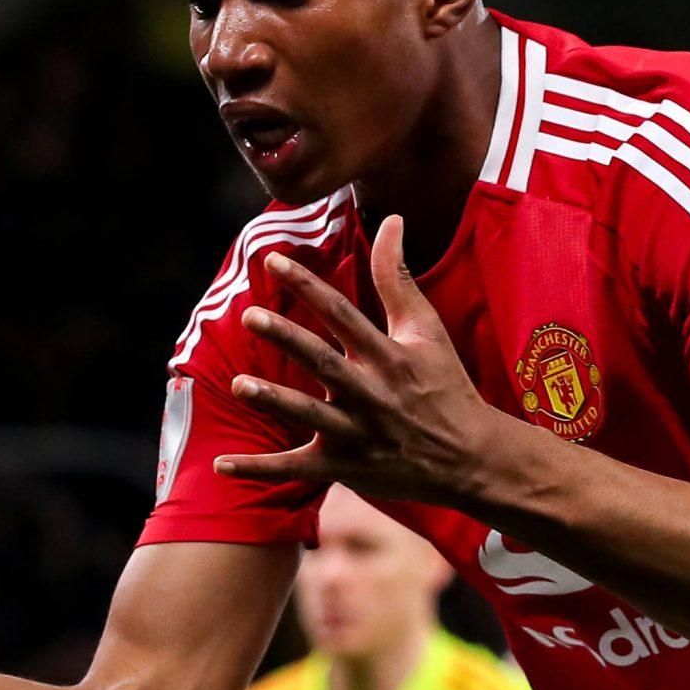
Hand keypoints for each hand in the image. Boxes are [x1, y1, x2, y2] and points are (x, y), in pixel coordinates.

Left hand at [220, 215, 515, 506]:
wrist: (469, 458)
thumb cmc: (444, 386)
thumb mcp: (426, 329)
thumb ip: (397, 277)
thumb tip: (392, 220)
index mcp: (388, 356)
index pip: (342, 314)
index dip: (307, 286)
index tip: (273, 260)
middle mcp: (371, 392)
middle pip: (323, 362)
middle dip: (287, 339)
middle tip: (250, 317)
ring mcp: (357, 433)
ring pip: (309, 415)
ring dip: (274, 400)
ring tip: (238, 385)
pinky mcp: (345, 467)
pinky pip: (296, 469)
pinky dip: (259, 470)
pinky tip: (220, 464)